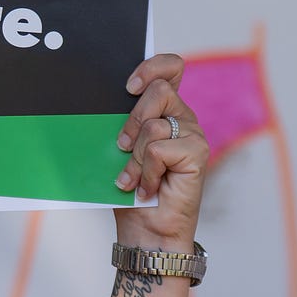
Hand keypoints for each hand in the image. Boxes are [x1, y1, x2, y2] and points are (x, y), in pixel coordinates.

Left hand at [113, 54, 208, 252]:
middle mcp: (182, 117)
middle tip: (120, 146)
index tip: (129, 86)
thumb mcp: (121, 149)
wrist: (147, 230)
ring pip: (154, 125)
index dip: (152, 66)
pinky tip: (146, 188)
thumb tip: (98, 102)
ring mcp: (193, 134)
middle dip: (133, 118)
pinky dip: (145, 172)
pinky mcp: (197, 154)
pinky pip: (158, 150)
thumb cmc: (131, 190)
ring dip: (135, 157)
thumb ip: (123, 123)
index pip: (171, 67)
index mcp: (165, 109)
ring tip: (132, 179)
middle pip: (160, 89)